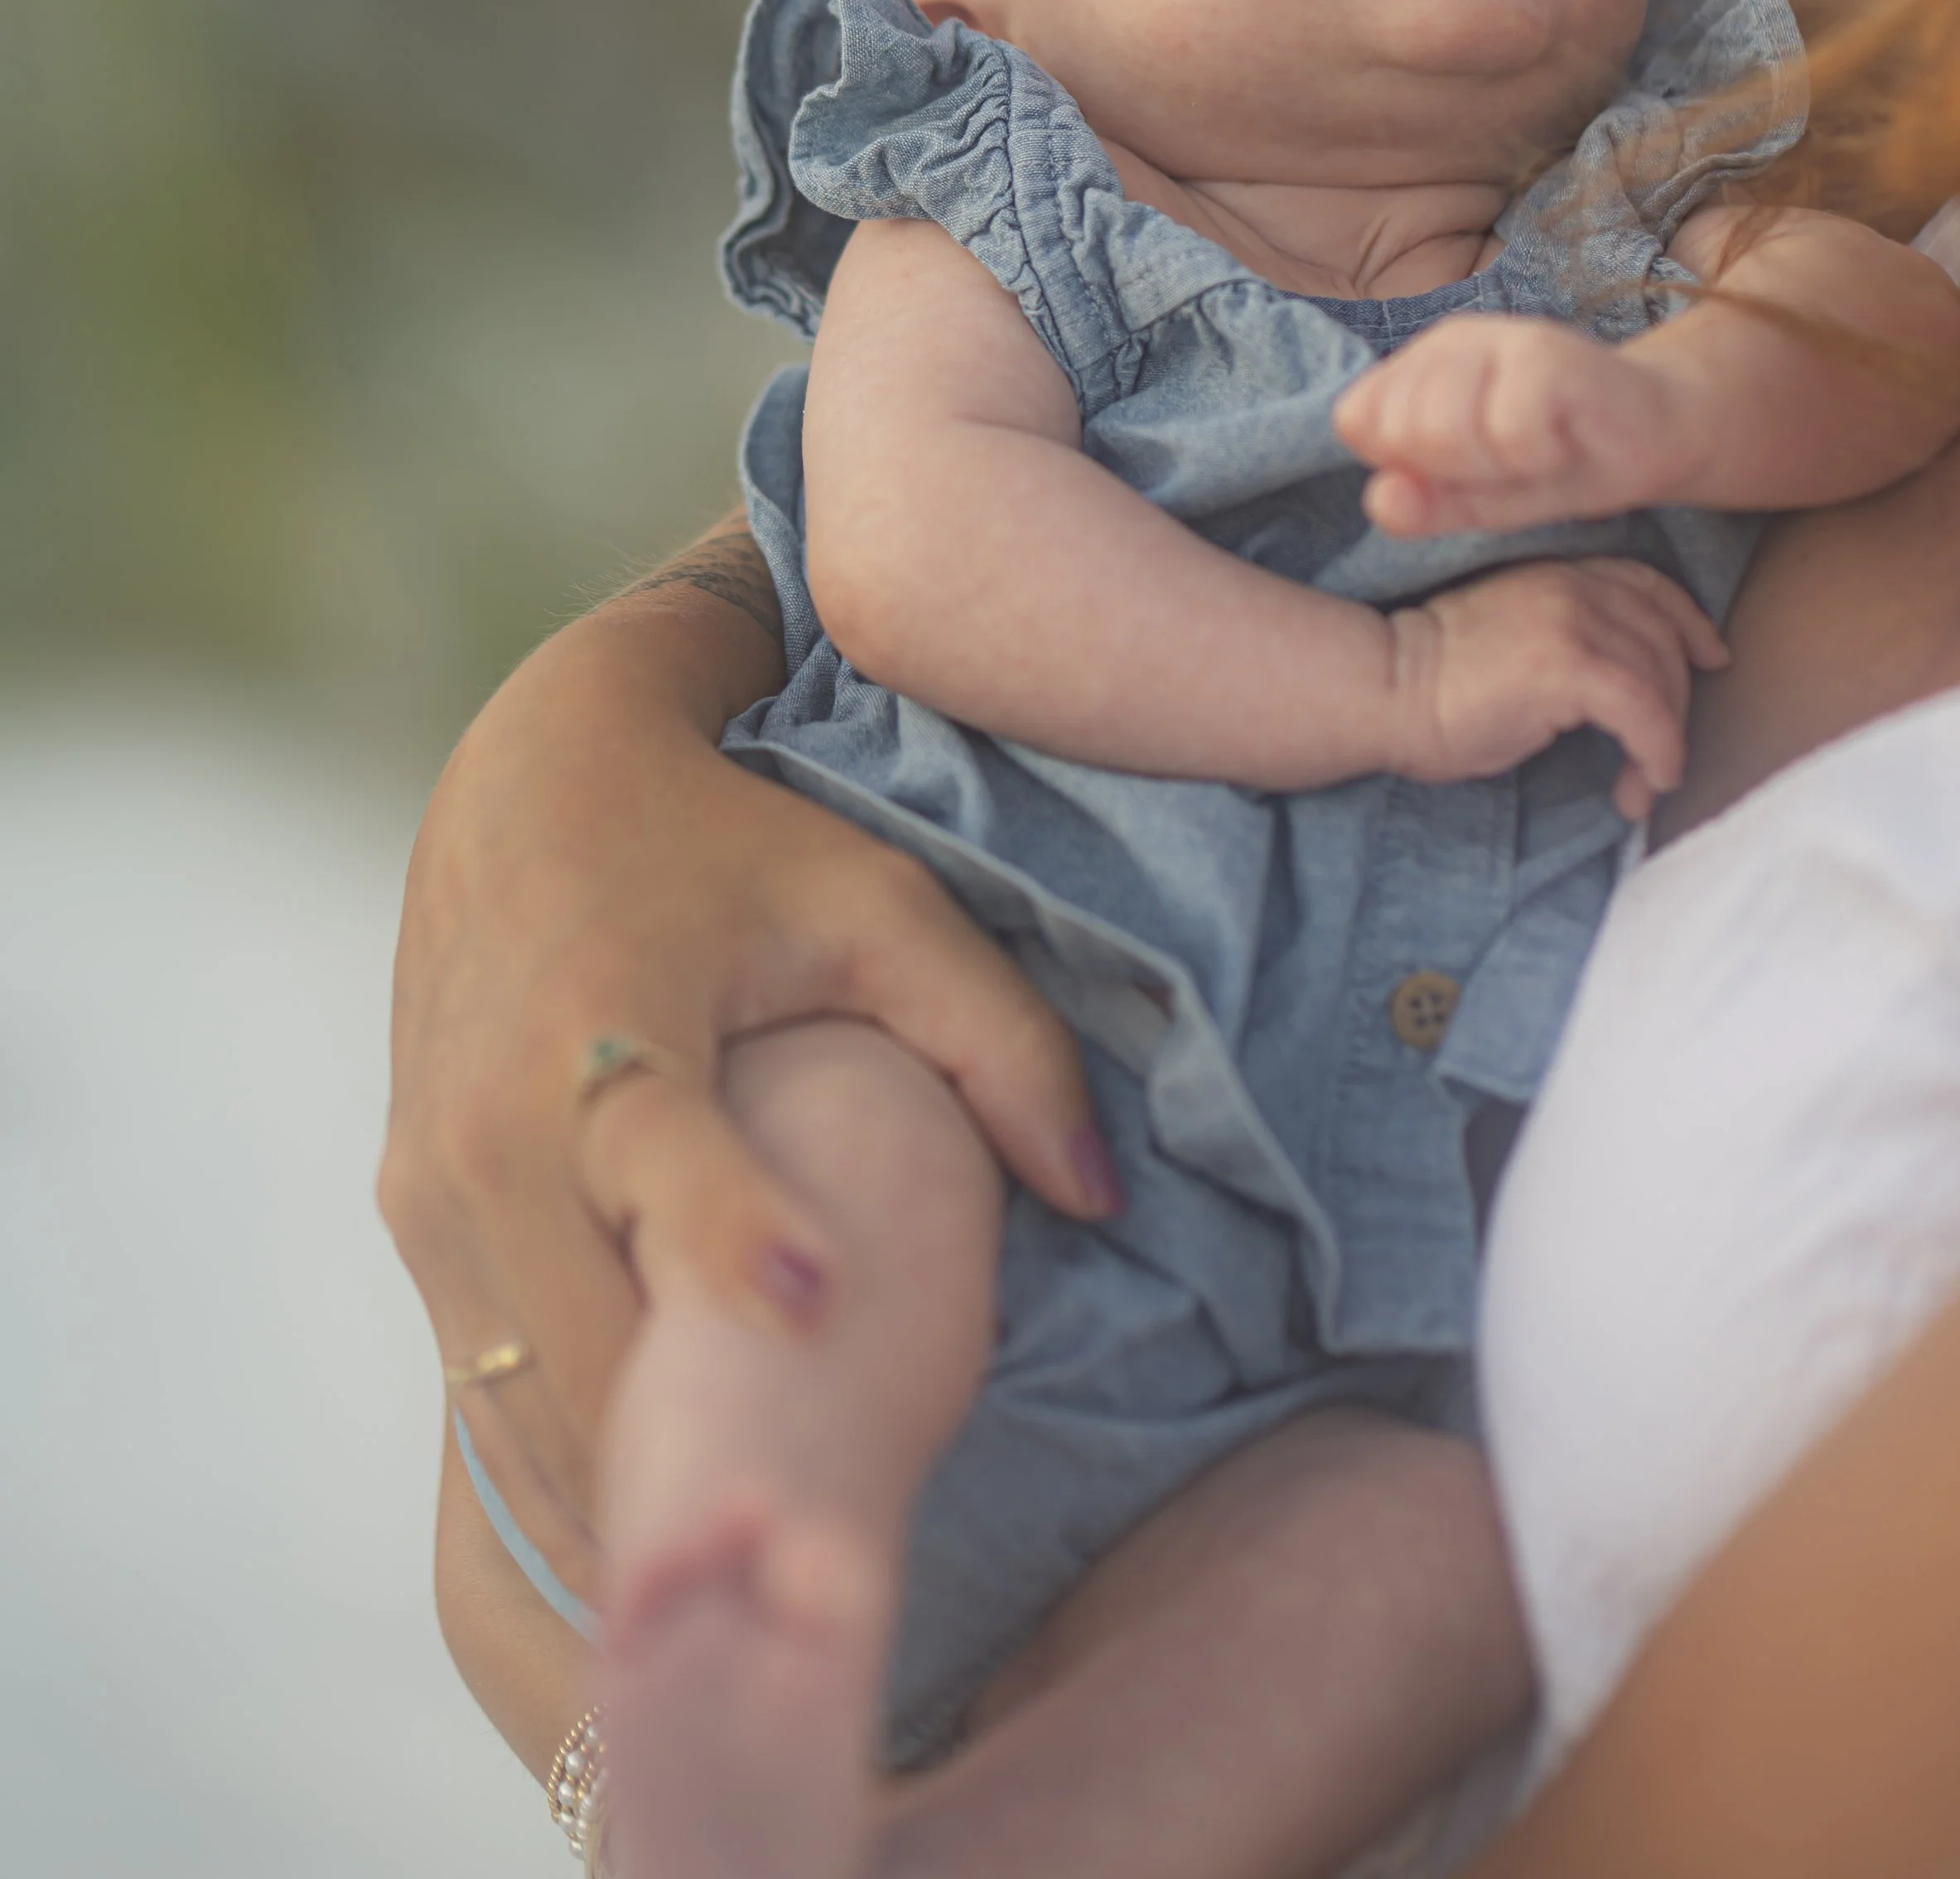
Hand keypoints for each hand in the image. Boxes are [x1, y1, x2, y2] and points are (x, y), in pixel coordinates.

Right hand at [379, 572, 1104, 1607]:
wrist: (523, 789)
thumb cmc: (724, 849)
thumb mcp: (878, 905)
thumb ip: (998, 1041)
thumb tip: (1097, 1199)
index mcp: (603, 1019)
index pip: (661, 1151)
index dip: (731, 1233)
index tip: (811, 1307)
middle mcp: (491, 1120)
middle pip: (578, 1337)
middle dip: (682, 1464)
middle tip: (799, 1568)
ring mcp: (433, 1186)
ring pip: (518, 1403)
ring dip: (617, 1505)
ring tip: (737, 1618)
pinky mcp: (413, 1221)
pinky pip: (484, 1389)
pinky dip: (562, 1473)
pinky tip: (654, 1556)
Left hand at [1334, 314, 1688, 536]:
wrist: (1660, 437)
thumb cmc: (1559, 463)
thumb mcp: (1478, 499)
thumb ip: (1422, 503)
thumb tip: (1378, 499)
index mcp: (1421, 364)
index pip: (1356, 418)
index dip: (1405, 462)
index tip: (1463, 465)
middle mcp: (1454, 339)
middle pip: (1399, 429)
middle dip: (1455, 469)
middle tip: (1509, 459)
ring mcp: (1503, 338)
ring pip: (1446, 429)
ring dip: (1497, 464)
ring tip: (1536, 449)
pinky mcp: (1551, 352)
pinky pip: (1511, 433)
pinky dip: (1540, 457)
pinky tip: (1566, 440)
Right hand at [1388, 556, 1729, 818]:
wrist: (1384, 689)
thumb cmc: (1434, 682)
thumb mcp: (1512, 637)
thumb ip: (1568, 636)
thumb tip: (1625, 687)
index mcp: (1559, 571)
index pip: (1647, 585)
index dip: (1688, 622)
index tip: (1710, 657)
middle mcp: (1574, 584)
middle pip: (1664, 639)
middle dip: (1677, 703)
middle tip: (1659, 761)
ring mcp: (1574, 619)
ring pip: (1662, 679)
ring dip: (1666, 742)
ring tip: (1643, 786)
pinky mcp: (1569, 664)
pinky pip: (1645, 710)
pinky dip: (1658, 751)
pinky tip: (1644, 782)